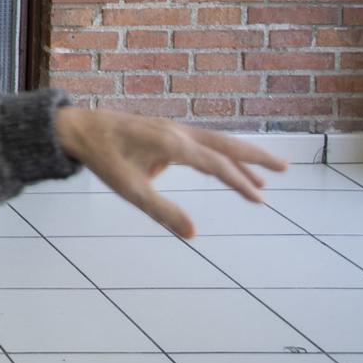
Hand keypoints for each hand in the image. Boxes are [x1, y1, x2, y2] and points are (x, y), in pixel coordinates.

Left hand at [55, 107, 286, 237]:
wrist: (77, 128)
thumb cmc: (102, 158)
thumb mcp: (130, 189)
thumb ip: (162, 211)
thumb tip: (193, 234)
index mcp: (172, 143)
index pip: (215, 164)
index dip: (239, 182)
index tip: (260, 199)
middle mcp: (178, 132)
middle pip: (225, 144)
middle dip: (255, 157)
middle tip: (285, 168)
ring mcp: (172, 129)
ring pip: (215, 142)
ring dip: (239, 158)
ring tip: (263, 179)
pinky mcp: (165, 131)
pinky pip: (200, 142)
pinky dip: (218, 155)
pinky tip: (223, 169)